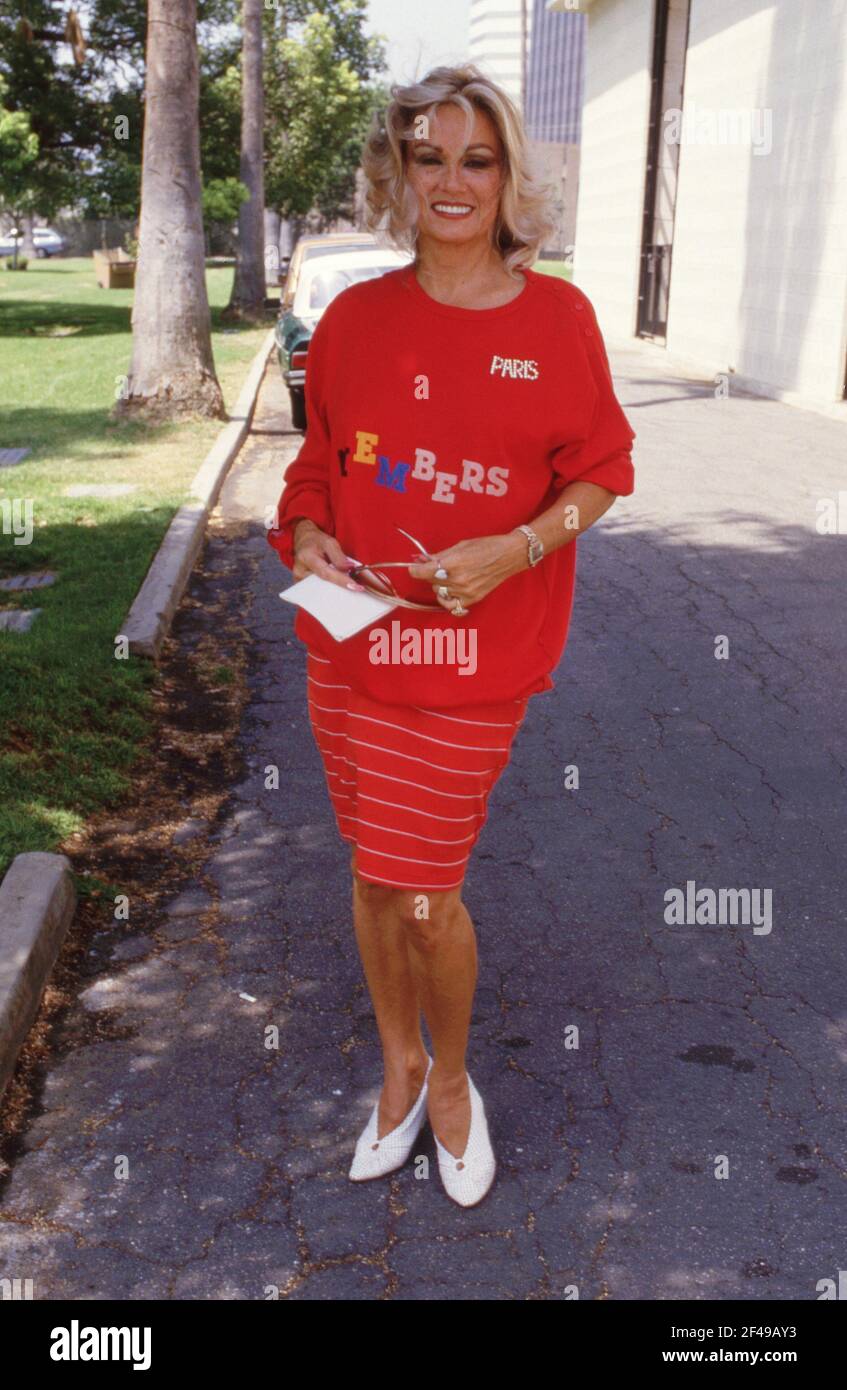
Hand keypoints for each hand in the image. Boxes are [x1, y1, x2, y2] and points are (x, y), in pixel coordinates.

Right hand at [292, 520, 363, 590]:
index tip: (356, 587)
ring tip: (350, 589)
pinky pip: (317, 593)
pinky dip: (330, 593)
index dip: (342, 581)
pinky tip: (340, 591)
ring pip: (320, 592)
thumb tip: (349, 569)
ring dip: (336, 592)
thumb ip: (339, 556)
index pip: (326, 573)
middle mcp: (300, 571)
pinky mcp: (302, 586)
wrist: (304, 542)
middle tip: (357, 590)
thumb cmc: (317, 542)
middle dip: (341, 590)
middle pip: (322, 587)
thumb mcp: (330, 542)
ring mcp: (299, 580)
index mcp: (306, 557)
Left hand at [408, 532, 525, 613]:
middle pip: (431, 581)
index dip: (415, 570)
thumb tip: (422, 560)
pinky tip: (450, 592)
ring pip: (439, 592)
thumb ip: (440, 556)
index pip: (424, 572)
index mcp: (454, 563)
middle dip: (431, 573)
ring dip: (440, 585)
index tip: (413, 568)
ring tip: (450, 576)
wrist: (509, 555)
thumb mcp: (460, 546)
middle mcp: (459, 579)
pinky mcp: (473, 599)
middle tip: (439, 566)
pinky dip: (447, 599)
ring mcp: (466, 592)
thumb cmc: (487, 546)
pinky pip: (451, 605)